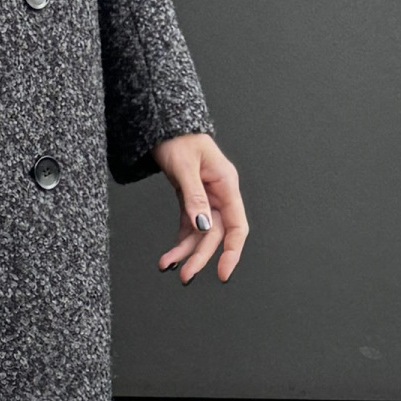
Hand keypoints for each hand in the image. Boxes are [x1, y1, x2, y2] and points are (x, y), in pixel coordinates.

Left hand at [153, 131, 247, 283]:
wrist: (163, 125)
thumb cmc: (177, 138)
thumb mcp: (185, 167)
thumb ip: (195, 197)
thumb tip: (203, 226)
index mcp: (226, 184)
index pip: (237, 225)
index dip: (233, 251)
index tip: (223, 272)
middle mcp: (219, 194)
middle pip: (216, 234)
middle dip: (201, 257)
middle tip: (186, 276)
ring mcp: (206, 198)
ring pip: (201, 234)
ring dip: (187, 252)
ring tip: (169, 266)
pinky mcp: (191, 200)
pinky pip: (189, 226)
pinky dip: (180, 241)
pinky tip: (169, 256)